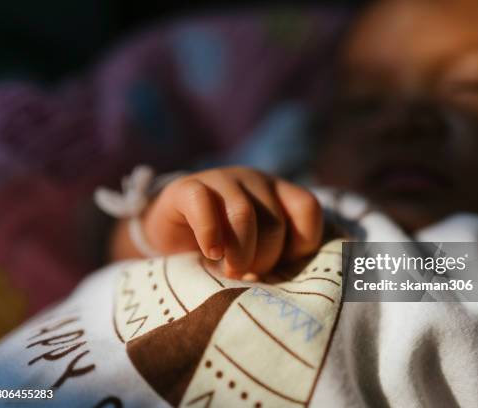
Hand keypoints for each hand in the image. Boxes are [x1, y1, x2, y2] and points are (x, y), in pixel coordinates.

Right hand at [110, 166, 322, 278]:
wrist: (170, 239)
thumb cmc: (223, 253)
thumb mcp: (257, 254)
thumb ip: (276, 259)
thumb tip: (287, 283)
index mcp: (278, 193)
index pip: (308, 207)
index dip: (302, 241)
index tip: (283, 265)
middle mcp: (255, 181)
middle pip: (274, 221)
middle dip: (264, 259)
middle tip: (246, 276)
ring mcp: (221, 180)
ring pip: (243, 213)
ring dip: (240, 252)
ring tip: (230, 272)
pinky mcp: (187, 187)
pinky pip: (203, 203)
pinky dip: (209, 234)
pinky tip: (210, 253)